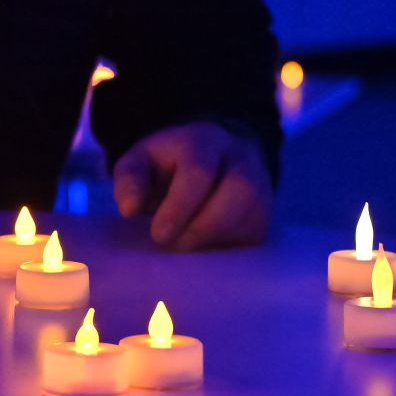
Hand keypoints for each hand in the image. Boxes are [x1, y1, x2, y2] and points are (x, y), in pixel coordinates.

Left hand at [112, 122, 271, 249]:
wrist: (212, 160)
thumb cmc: (168, 167)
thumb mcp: (141, 162)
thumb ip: (130, 180)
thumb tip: (130, 208)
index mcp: (205, 142)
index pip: (199, 172)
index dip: (179, 207)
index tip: (158, 234)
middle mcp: (241, 160)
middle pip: (239, 191)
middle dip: (204, 226)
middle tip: (174, 246)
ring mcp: (261, 187)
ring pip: (253, 217)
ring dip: (216, 241)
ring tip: (186, 250)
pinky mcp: (265, 216)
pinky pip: (255, 237)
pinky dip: (227, 250)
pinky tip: (203, 254)